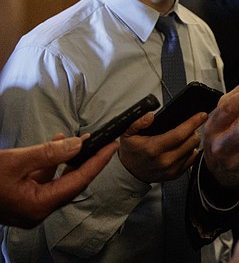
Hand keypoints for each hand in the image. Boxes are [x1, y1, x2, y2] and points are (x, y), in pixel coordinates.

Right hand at [0, 135, 117, 227]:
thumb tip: (78, 144)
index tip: (113, 147)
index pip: (77, 182)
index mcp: (37, 207)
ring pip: (56, 180)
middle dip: (86, 160)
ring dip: (67, 158)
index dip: (97, 163)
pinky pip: (42, 179)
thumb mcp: (16, 162)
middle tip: (102, 141)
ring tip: (77, 138)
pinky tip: (55, 143)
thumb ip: (49, 153)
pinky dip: (50, 162)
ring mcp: (27, 206)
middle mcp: (36, 210)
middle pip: (70, 183)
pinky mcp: (20, 198)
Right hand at [119, 109, 204, 182]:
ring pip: (193, 150)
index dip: (193, 123)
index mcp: (153, 148)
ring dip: (192, 140)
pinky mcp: (175, 174)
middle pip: (191, 142)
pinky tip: (184, 146)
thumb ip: (137, 122)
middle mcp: (164, 160)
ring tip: (186, 135)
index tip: (202, 115)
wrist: (129, 173)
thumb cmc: (131, 151)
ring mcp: (171, 169)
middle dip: (194, 130)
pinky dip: (191, 151)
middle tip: (190, 125)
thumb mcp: (128, 134)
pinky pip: (192, 160)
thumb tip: (150, 116)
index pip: (179, 134)